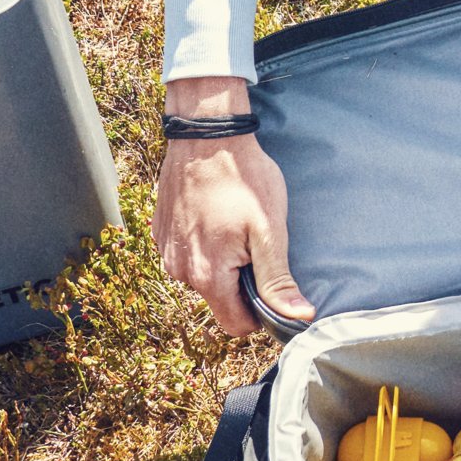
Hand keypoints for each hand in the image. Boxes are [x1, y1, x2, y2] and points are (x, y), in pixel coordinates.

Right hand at [153, 77, 314, 335]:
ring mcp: (166, 252)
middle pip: (220, 303)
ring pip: (204, 280)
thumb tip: (299, 317)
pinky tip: (217, 220)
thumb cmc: (243, 180)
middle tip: (256, 249)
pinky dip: (206, 248)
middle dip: (242, 286)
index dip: (259, 313)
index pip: (236, 325)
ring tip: (236, 230)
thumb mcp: (269, 232)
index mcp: (207, 276)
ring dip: (224, 266)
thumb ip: (278, 281)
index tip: (272, 286)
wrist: (206, 135)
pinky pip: (188, 258)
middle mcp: (179, 270)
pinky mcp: (161, 234)